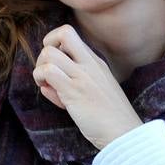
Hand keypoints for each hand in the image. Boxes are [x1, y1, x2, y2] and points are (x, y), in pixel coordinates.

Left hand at [33, 25, 142, 149]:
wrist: (124, 133)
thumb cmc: (110, 117)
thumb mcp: (96, 92)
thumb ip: (73, 84)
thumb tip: (46, 85)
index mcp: (96, 62)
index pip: (71, 35)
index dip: (56, 44)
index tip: (57, 64)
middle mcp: (90, 64)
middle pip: (64, 31)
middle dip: (46, 47)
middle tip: (48, 70)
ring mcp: (82, 76)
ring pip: (49, 52)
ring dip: (40, 68)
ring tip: (46, 84)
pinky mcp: (74, 91)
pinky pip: (48, 72)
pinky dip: (41, 79)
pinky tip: (49, 92)